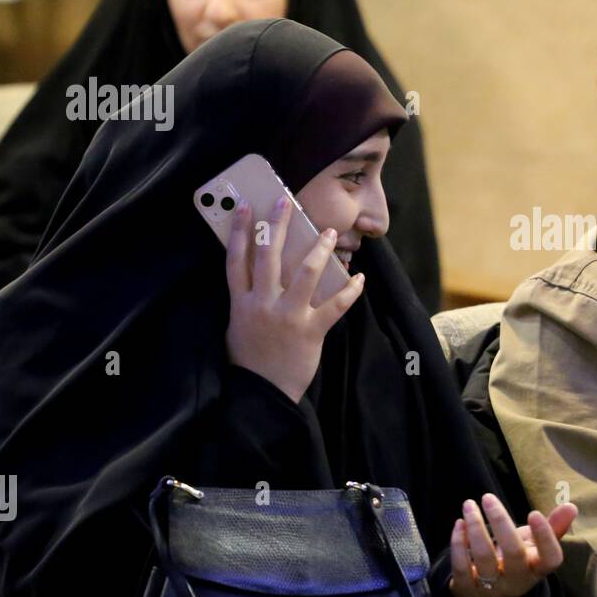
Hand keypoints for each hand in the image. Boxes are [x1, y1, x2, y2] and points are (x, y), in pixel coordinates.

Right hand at [224, 196, 364, 402]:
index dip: (238, 231)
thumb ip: (247, 300)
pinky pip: (335, 305)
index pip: (236, 259)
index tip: (244, 207)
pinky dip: (350, 290)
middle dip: (277, 224)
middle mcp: (262, 304)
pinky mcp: (311, 331)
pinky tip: (360, 277)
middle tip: (284, 200)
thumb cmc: (248, 361)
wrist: (261, 395)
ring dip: (319, 249)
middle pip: (268, 255)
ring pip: (305, 273)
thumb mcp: (237, 327)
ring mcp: (288, 317)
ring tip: (330, 232)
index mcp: (241, 303)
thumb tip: (258, 274)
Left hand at [447, 492, 577, 596]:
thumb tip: (571, 506)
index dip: (545, 538)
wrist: (486, 589)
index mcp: (537, 569)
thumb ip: (553, 526)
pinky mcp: (467, 592)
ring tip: (469, 505)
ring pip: (484, 559)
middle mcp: (517, 582)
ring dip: (476, 528)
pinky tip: (459, 524)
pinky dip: (458, 544)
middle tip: (488, 497)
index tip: (534, 513)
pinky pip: (461, 568)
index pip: (550, 559)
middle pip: (513, 554)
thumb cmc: (514, 560)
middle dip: (501, 522)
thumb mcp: (533, 544)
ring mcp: (491, 590)